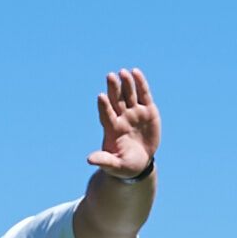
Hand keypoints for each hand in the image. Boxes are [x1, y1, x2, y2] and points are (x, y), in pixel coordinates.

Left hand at [90, 66, 159, 180]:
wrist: (140, 162)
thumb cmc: (124, 165)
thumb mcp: (115, 165)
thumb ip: (104, 161)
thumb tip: (89, 160)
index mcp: (112, 129)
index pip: (106, 115)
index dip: (104, 106)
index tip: (101, 97)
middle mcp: (121, 117)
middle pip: (116, 100)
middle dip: (113, 89)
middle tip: (110, 76)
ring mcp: (134, 112)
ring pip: (129, 95)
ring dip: (126, 83)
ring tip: (123, 72)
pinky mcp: (147, 110)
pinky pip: (143, 95)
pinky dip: (140, 84)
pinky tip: (136, 72)